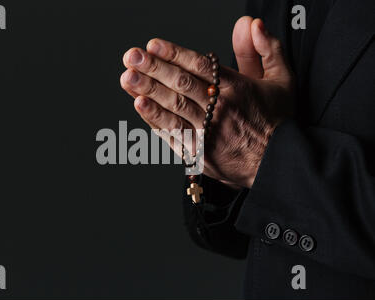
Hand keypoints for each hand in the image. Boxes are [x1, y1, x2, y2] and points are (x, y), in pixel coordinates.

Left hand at [120, 17, 293, 188]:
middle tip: (131, 57)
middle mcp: (220, 109)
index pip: (198, 66)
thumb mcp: (282, 80)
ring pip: (173, 108)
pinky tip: (140, 106)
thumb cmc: (277, 122)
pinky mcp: (199, 152)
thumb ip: (267, 49)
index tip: (152, 46)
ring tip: (128, 78)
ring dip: (148, 91)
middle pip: (181, 84)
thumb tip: (250, 24)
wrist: (277, 164)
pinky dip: (156, 119)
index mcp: (237, 88)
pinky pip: (173, 133)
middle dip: (153, 69)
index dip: (173, 54)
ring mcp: (207, 132)